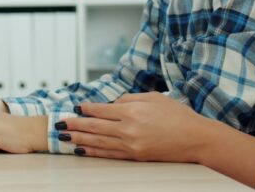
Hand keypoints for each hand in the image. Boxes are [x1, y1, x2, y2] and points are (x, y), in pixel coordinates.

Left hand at [57, 92, 211, 161]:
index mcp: (132, 110)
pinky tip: (82, 150)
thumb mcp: (153, 97)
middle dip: (75, 125)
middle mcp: (128, 128)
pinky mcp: (136, 156)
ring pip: (99, 141)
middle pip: (95, 126)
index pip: (101, 109)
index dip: (86, 109)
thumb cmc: (177, 115)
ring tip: (64, 137)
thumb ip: (129, 98)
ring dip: (79, 139)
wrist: (196, 139)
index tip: (75, 107)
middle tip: (59, 124)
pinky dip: (94, 152)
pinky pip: (110, 154)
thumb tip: (112, 102)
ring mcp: (131, 144)